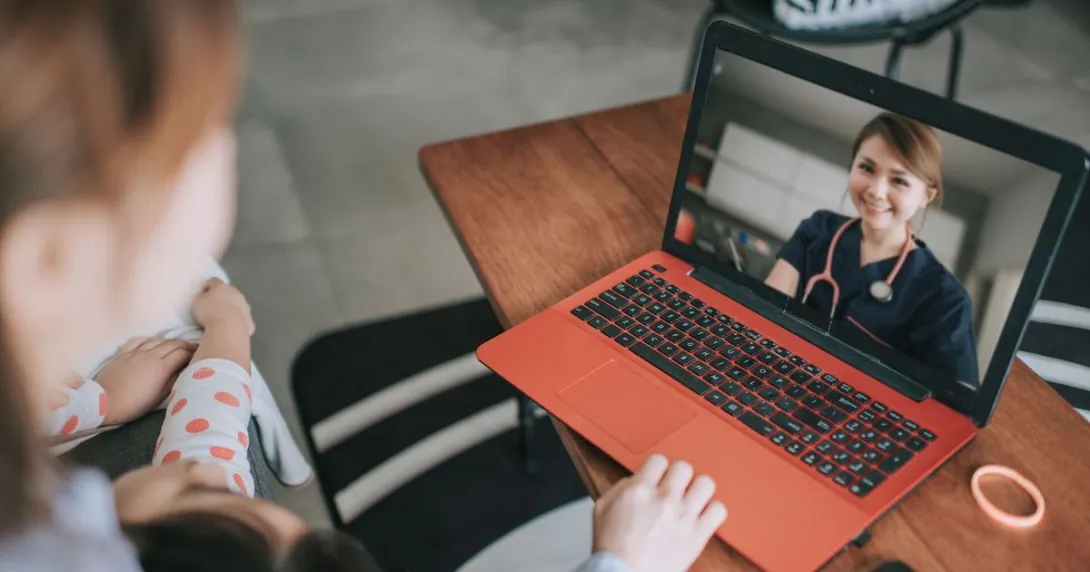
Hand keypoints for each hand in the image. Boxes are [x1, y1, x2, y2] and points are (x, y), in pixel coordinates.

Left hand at [96, 337, 195, 424]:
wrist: (105, 402)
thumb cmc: (134, 404)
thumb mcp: (159, 397)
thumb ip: (173, 381)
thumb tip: (183, 370)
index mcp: (161, 367)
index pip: (182, 354)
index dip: (193, 353)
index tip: (200, 354)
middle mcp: (150, 355)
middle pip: (173, 343)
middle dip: (186, 344)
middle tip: (194, 347)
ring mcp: (136, 352)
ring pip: (158, 340)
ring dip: (170, 341)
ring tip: (177, 344)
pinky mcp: (123, 353)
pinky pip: (140, 340)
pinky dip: (151, 339)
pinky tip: (155, 342)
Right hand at [191, 278, 253, 334]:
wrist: (229, 328)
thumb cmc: (209, 313)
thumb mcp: (197, 302)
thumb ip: (201, 297)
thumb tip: (205, 296)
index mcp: (221, 286)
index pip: (213, 281)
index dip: (207, 286)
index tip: (203, 294)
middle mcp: (236, 293)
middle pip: (228, 291)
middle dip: (222, 296)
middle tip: (214, 306)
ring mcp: (245, 305)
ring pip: (238, 304)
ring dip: (232, 308)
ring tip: (223, 318)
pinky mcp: (250, 319)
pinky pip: (242, 317)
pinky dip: (237, 320)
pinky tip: (231, 327)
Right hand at [592, 455, 726, 571]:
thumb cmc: (612, 548)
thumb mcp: (602, 507)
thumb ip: (622, 487)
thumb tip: (639, 479)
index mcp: (639, 490)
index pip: (659, 460)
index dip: (658, 468)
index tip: (658, 477)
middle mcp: (664, 499)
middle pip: (684, 467)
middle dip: (677, 477)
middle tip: (673, 489)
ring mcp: (683, 517)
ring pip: (706, 483)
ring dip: (698, 490)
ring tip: (691, 500)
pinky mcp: (698, 535)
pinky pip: (719, 510)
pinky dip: (712, 511)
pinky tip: (701, 516)